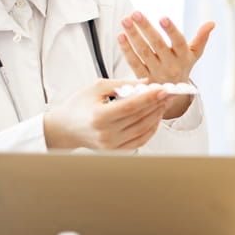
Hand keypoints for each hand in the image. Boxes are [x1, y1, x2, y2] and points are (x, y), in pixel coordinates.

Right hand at [44, 78, 168, 150]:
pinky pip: (140, 141)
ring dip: (157, 116)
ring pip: (143, 130)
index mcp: (99, 117)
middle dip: (157, 104)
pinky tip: (155, 117)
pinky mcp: (115, 151)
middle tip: (168, 93)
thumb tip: (146, 83)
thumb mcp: (97, 87)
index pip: (131, 107)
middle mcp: (106, 134)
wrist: (65, 128)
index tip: (163, 89)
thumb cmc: (79, 105)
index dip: (149, 98)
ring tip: (163, 103)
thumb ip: (122, 84)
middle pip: (140, 118)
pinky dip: (151, 129)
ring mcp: (111, 145)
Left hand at [118, 12, 214, 118]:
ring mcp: (156, 73)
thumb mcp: (194, 54)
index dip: (171, 30)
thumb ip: (201, 38)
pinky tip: (121, 36)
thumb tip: (212, 23)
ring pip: (143, 52)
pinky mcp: (143, 79)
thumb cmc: (183, 66)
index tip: (163, 17)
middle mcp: (170, 66)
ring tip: (125, 20)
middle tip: (135, 13)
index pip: (179, 43)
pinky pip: (134, 63)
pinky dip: (126, 50)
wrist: (172, 95)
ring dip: (133, 35)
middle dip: (146, 28)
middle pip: (157, 45)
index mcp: (184, 58)